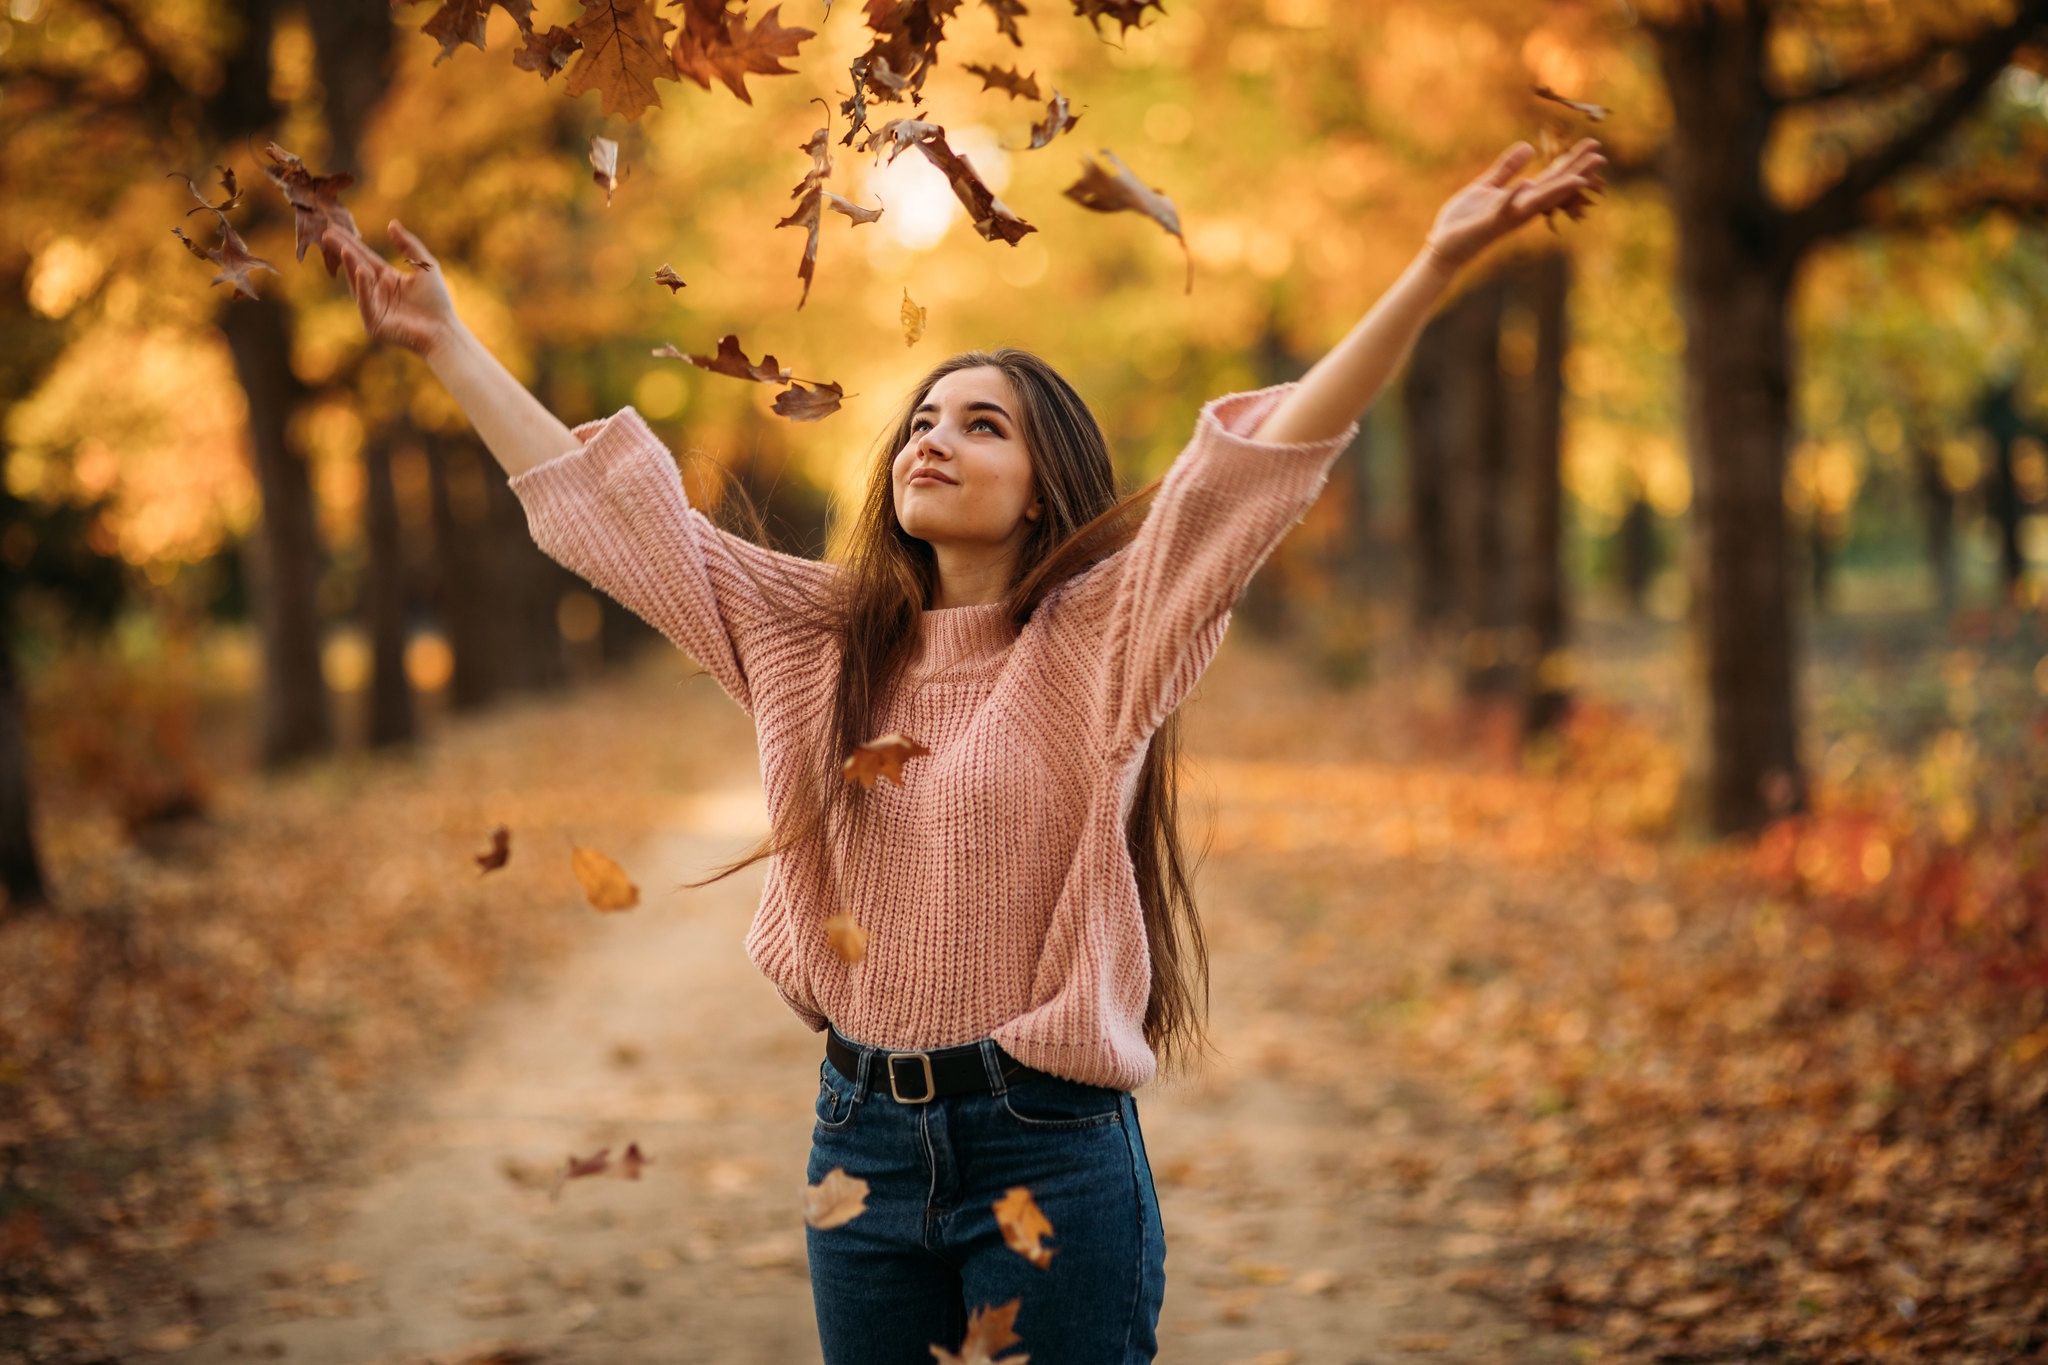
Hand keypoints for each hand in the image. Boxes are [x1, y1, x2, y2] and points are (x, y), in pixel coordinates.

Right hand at [323, 218, 459, 357]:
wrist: (443, 330)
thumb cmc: (437, 300)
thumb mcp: (425, 266)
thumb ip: (409, 245)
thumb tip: (391, 223)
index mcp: (387, 279)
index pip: (365, 257)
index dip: (351, 242)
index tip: (334, 228)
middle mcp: (376, 292)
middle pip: (357, 266)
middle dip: (343, 250)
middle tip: (326, 233)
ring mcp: (373, 308)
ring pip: (359, 283)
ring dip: (351, 266)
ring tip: (344, 249)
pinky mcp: (373, 323)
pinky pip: (366, 303)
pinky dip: (364, 287)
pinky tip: (361, 271)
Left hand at [1423, 139, 1605, 271]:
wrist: (1444, 245)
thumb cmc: (1465, 219)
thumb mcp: (1487, 186)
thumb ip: (1506, 169)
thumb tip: (1528, 146)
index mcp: (1521, 198)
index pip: (1552, 177)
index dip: (1572, 161)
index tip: (1592, 144)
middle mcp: (1520, 208)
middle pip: (1553, 187)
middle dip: (1577, 172)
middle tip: (1601, 156)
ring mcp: (1507, 216)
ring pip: (1537, 201)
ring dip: (1557, 189)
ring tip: (1579, 177)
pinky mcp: (1488, 223)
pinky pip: (1503, 209)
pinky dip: (1513, 198)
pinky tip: (1524, 184)